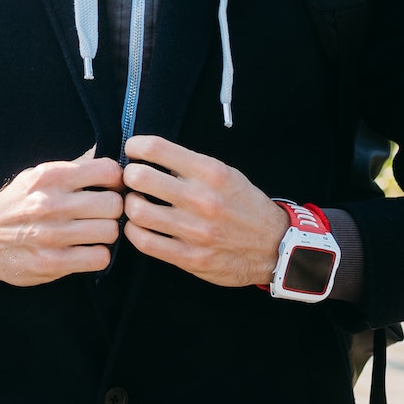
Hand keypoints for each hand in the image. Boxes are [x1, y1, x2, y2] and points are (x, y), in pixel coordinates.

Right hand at [0, 148, 124, 285]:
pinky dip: (98, 255)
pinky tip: (86, 250)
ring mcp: (52, 235)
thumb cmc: (16, 205)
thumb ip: (71, 172)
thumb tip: (113, 169)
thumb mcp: (36, 176)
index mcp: (50, 176)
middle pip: (114, 204)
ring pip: (110, 231)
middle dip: (113, 210)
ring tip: (94, 233)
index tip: (111, 189)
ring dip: (106, 234)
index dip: (116, 181)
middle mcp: (51, 203)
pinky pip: (99, 258)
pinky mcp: (53, 263)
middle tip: (103, 215)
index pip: (107, 171)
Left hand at [122, 135, 286, 287]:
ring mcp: (194, 230)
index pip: (156, 149)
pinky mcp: (189, 257)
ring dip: (129, 204)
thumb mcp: (226, 175)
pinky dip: (134, 231)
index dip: (136, 146)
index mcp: (210, 173)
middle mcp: (201, 199)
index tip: (133, 150)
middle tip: (131, 180)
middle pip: (139, 178)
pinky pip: (144, 242)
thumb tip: (152, 157)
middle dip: (128, 176)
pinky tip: (138, 226)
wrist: (274, 246)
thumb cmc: (245, 207)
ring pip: (137, 211)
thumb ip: (191, 167)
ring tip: (135, 203)